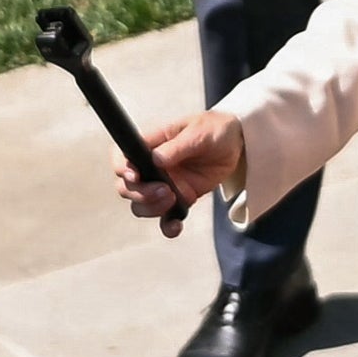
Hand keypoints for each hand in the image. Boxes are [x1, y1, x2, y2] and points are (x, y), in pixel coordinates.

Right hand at [126, 109, 239, 235]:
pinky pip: (166, 218)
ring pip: (141, 205)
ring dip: (152, 208)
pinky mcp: (179, 199)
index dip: (122, 169)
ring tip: (173, 199)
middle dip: (139, 193)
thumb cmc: (213, 129)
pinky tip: (176, 226)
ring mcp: (163, 185)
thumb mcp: (198, 132)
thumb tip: (156, 158)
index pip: (122, 158)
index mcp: (150, 145)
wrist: (235, 143)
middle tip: (164, 190)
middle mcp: (151, 167)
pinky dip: (168, 226)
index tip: (134, 176)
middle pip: (127, 187)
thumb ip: (177, 146)